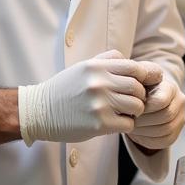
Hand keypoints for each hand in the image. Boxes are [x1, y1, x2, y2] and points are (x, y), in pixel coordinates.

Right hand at [18, 50, 161, 145]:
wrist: (40, 111)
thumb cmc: (65, 89)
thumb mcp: (83, 67)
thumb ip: (108, 60)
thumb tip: (135, 63)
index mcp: (96, 67)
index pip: (135, 68)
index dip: (144, 77)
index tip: (141, 84)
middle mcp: (99, 83)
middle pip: (138, 88)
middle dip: (139, 96)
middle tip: (129, 101)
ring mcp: (100, 104)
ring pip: (137, 106)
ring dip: (134, 112)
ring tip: (122, 112)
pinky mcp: (99, 124)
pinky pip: (129, 124)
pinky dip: (126, 125)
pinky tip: (115, 122)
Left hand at [128, 77, 184, 150]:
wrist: (148, 97)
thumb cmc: (141, 90)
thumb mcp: (139, 83)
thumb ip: (137, 86)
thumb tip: (131, 95)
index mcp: (170, 88)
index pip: (161, 101)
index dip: (145, 107)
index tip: (132, 107)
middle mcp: (179, 102)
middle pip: (165, 116)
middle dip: (144, 120)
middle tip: (129, 120)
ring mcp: (180, 118)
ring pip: (165, 130)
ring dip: (144, 131)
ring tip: (131, 126)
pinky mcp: (175, 133)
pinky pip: (164, 141)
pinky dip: (148, 140)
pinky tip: (137, 134)